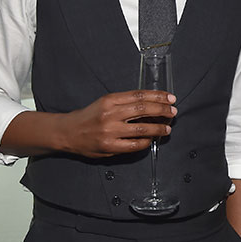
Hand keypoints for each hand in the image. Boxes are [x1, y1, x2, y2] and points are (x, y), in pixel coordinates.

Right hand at [58, 89, 176, 157]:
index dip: (157, 96)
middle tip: (172, 111)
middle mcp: (110, 114)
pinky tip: (151, 139)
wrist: (68, 132)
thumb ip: (125, 102)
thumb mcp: (105, 102)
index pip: (139, 95)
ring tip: (167, 127)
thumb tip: (152, 104)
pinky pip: (134, 145)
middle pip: (143, 109)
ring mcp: (110, 131)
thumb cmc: (89, 116)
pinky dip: (146, 142)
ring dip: (158, 128)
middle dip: (162, 110)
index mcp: (110, 100)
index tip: (170, 97)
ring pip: (142, 128)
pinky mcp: (110, 146)